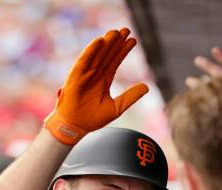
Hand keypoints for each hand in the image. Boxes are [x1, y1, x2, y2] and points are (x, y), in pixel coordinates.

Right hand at [45, 28, 148, 144]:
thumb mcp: (117, 107)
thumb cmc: (93, 119)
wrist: (76, 128)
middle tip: (126, 29)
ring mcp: (84, 75)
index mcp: (103, 80)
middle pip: (107, 54)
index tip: (133, 40)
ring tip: (115, 32)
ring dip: (105, 43)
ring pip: (97, 55)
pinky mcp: (75, 78)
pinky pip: (83, 61)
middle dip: (116, 42)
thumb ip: (131, 96)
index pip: (115, 61)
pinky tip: (99, 41)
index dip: (124, 50)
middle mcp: (94, 74)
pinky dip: (90, 51)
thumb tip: (147, 86)